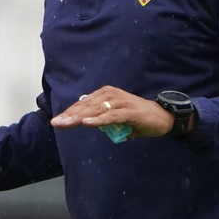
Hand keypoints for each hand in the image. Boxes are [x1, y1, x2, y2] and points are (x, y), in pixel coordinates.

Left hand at [51, 86, 174, 137]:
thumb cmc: (137, 119)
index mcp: (106, 94)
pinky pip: (111, 116)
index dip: (69, 112)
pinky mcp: (129, 111)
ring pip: (95, 110)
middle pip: (86, 106)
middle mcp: (111, 94)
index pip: (83, 104)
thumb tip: (86, 123)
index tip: (56, 122)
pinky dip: (98, 120)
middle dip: (69, 115)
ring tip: (66, 124)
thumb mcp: (115, 119)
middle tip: (56, 123)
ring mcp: (120, 102)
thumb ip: (101, 120)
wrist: (162, 118)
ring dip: (79, 117)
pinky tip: (86, 123)